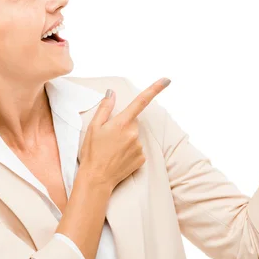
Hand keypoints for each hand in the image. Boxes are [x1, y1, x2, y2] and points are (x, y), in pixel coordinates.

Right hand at [78, 77, 170, 192]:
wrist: (96, 179)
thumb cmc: (92, 152)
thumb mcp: (93, 127)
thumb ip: (105, 108)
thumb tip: (112, 93)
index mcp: (122, 123)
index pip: (141, 101)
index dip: (155, 89)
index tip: (167, 80)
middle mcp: (134, 133)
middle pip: (132, 122)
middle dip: (123, 126)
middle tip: (108, 138)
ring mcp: (139, 147)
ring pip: (134, 137)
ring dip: (125, 140)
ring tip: (111, 151)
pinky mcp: (141, 159)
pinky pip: (136, 150)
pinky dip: (129, 152)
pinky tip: (118, 158)